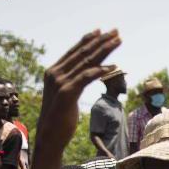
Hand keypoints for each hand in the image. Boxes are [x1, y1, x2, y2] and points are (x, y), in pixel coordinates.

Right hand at [37, 30, 121, 155]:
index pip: (74, 51)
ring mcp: (60, 82)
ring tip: (118, 42)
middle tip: (116, 32)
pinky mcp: (68, 92)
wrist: (50, 136)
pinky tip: (113, 66)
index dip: (89, 40)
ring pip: (87, 61)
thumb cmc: (60, 117)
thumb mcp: (66, 95)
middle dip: (101, 41)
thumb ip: (71, 82)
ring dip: (105, 50)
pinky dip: (101, 70)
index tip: (102, 32)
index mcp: (53, 72)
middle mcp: (55, 73)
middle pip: (82, 53)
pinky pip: (87, 77)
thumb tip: (83, 76)